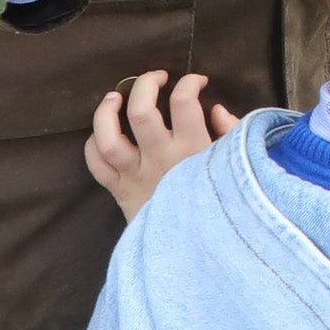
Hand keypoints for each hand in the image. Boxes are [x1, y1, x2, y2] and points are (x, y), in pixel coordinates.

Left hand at [85, 69, 239, 217]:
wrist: (194, 252)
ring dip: (106, 112)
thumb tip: (216, 109)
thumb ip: (231, 135)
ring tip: (114, 98)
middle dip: (145, 84)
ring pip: (108, 139)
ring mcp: (136, 176)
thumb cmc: (218, 203)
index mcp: (192, 150)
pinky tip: (103, 134)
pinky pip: (97, 165)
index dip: (189, 82)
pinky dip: (93, 145)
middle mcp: (160, 159)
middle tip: (155, 78)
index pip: (184, 102)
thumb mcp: (236, 167)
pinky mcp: (120, 192)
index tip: (196, 82)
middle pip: (140, 112)